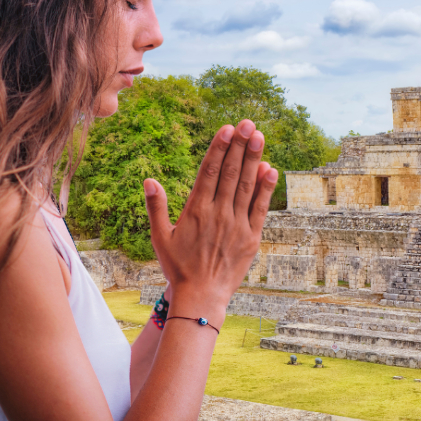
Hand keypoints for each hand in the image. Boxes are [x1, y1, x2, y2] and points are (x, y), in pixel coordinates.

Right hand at [143, 120, 276, 320]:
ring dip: (254, 159)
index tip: (227, 128)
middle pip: (231, 172)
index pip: (209, 171)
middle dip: (240, 145)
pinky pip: (261, 208)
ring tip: (260, 136)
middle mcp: (218, 214)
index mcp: (196, 210)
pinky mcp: (252, 237)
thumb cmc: (178, 268)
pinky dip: (266, 188)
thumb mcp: (159, 237)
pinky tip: (270, 169)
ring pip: (247, 185)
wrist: (201, 297)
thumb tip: (149, 180)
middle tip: (248, 123)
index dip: (219, 147)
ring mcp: (237, 225)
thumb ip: (155, 207)